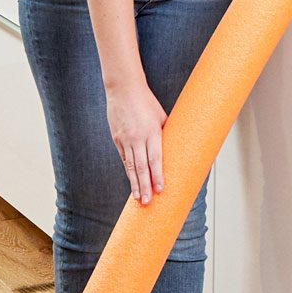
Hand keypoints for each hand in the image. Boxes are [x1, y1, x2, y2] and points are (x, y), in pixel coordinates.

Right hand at [106, 81, 166, 204]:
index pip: (155, 159)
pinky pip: (124, 159)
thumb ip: (166, 134)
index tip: (161, 189)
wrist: (123, 89)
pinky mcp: (116, 139)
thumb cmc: (147, 102)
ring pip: (131, 166)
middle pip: (142, 167)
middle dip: (145, 186)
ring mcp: (125, 139)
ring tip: (138, 198)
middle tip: (148, 202)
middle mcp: (137, 138)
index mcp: (152, 132)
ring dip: (135, 183)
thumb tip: (175, 150)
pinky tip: (132, 182)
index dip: (158, 176)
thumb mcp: (162, 116)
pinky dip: (128, 171)